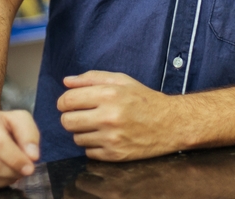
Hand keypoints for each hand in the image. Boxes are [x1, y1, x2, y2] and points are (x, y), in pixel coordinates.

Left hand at [57, 71, 181, 161]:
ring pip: (76, 138)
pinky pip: (88, 152)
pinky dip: (93, 145)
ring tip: (98, 126)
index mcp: (109, 94)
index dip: (64, 102)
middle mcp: (109, 117)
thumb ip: (92, 78)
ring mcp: (111, 138)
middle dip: (70, 117)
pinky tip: (106, 137)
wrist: (170, 123)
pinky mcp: (114, 155)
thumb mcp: (121, 80)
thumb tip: (66, 81)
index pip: (68, 100)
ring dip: (83, 132)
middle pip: (67, 122)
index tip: (69, 103)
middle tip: (82, 115)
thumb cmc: (144, 99)